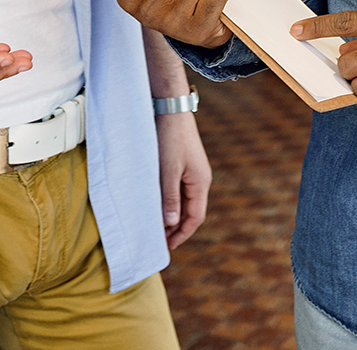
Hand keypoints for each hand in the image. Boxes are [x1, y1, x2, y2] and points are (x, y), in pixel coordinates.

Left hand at [156, 110, 210, 248]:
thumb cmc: (170, 138)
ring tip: (156, 227)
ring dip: (172, 215)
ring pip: (185, 201)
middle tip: (159, 241)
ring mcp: (193, 172)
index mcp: (201, 182)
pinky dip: (170, 202)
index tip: (168, 247)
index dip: (182, 234)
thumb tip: (171, 223)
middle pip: (191, 211)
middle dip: (176, 228)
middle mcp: (200, 179)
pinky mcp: (185, 165)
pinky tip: (157, 205)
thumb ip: (170, 197)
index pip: (195, 217)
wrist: (171, 108)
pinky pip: (179, 190)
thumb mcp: (168, 170)